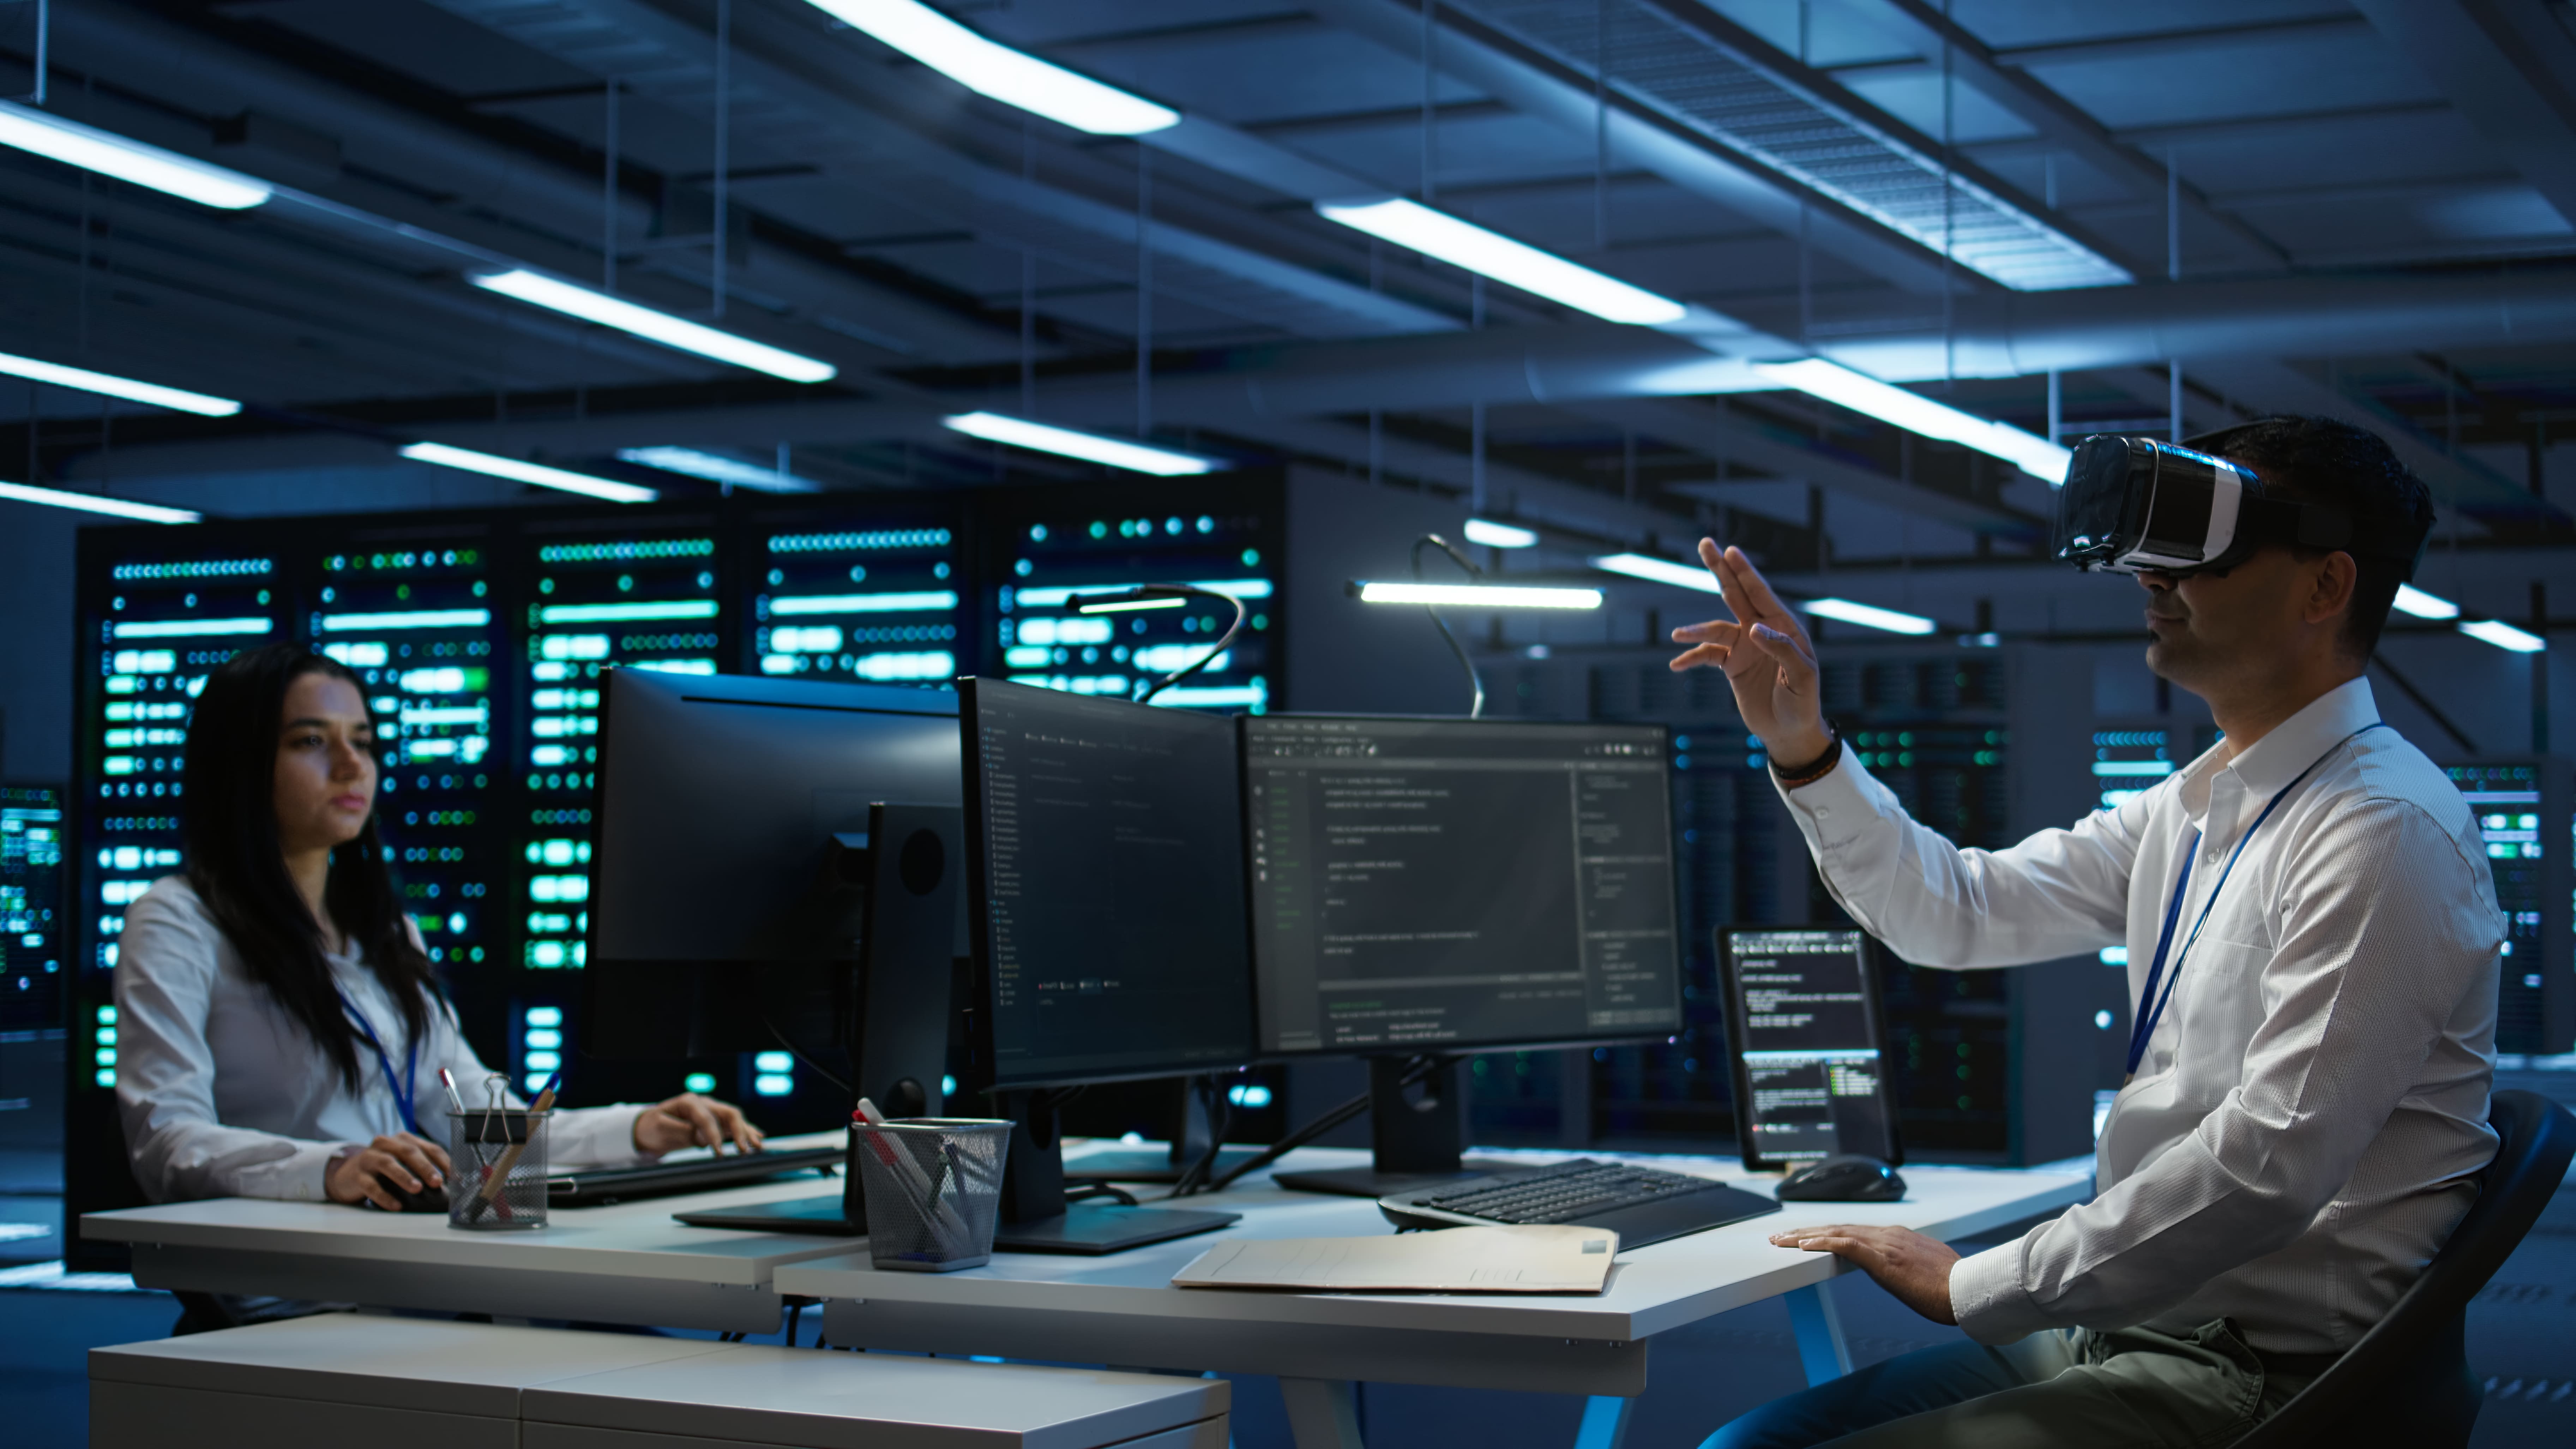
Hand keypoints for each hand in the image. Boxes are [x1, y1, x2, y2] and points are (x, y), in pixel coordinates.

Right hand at [326, 1132, 449, 1209]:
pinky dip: (384, 1196)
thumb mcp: (404, 1164)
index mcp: (403, 1140)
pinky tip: (395, 1205)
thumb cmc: (383, 1170)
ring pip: (389, 1164)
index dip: (444, 1162)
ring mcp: (370, 1158)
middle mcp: (386, 1144)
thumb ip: (423, 1168)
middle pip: (409, 1152)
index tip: (455, 1177)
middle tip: (437, 1182)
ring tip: (417, 1189)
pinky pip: (371, 1185)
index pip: (429, 1147)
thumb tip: (450, 1184)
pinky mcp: (357, 1174)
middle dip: (426, 1167)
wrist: (347, 1176)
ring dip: (405, 1177)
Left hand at [634, 1092, 763, 1155]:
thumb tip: (703, 1139)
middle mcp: (704, 1104)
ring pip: (735, 1119)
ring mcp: (711, 1112)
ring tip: (757, 1146)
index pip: (707, 1118)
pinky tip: (757, 1137)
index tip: (719, 1152)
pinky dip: (746, 1131)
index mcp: (689, 1101)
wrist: (649, 1128)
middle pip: (728, 1113)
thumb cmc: (652, 1127)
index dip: (714, 1135)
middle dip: (739, 1131)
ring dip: (747, 1132)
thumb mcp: (660, 1128)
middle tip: (744, 1149)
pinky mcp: (714, 1122)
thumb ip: (681, 1131)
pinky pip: (733, 1126)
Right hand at [1666, 541, 1829, 763]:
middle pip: (1737, 595)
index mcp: (1784, 629)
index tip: (1732, 552)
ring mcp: (1745, 647)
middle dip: (1721, 570)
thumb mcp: (1802, 677)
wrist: (1790, 732)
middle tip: (1706, 544)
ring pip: (1716, 628)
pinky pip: (1707, 655)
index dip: (1746, 572)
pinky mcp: (1732, 665)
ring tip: (1678, 635)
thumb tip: (1756, 628)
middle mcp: (1762, 632)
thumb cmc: (1803, 703)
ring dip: (1696, 630)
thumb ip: (1782, 650)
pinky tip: (1677, 664)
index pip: (1762, 595)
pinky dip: (1691, 658)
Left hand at [1771, 1223, 1959, 1325]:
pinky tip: (1804, 1245)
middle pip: (1838, 1229)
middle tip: (1781, 1236)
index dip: (1827, 1234)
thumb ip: (1908, 1264)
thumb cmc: (1952, 1287)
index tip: (1806, 1237)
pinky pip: (1846, 1246)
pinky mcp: (1884, 1258)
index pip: (1853, 1232)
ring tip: (1782, 1240)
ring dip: (1806, 1236)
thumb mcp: (1924, 1271)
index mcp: (1897, 1238)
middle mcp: (1888, 1236)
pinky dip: (1823, 1243)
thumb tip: (1902, 1269)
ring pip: (1836, 1234)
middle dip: (1807, 1232)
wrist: (1968, 1290)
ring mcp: (1885, 1244)